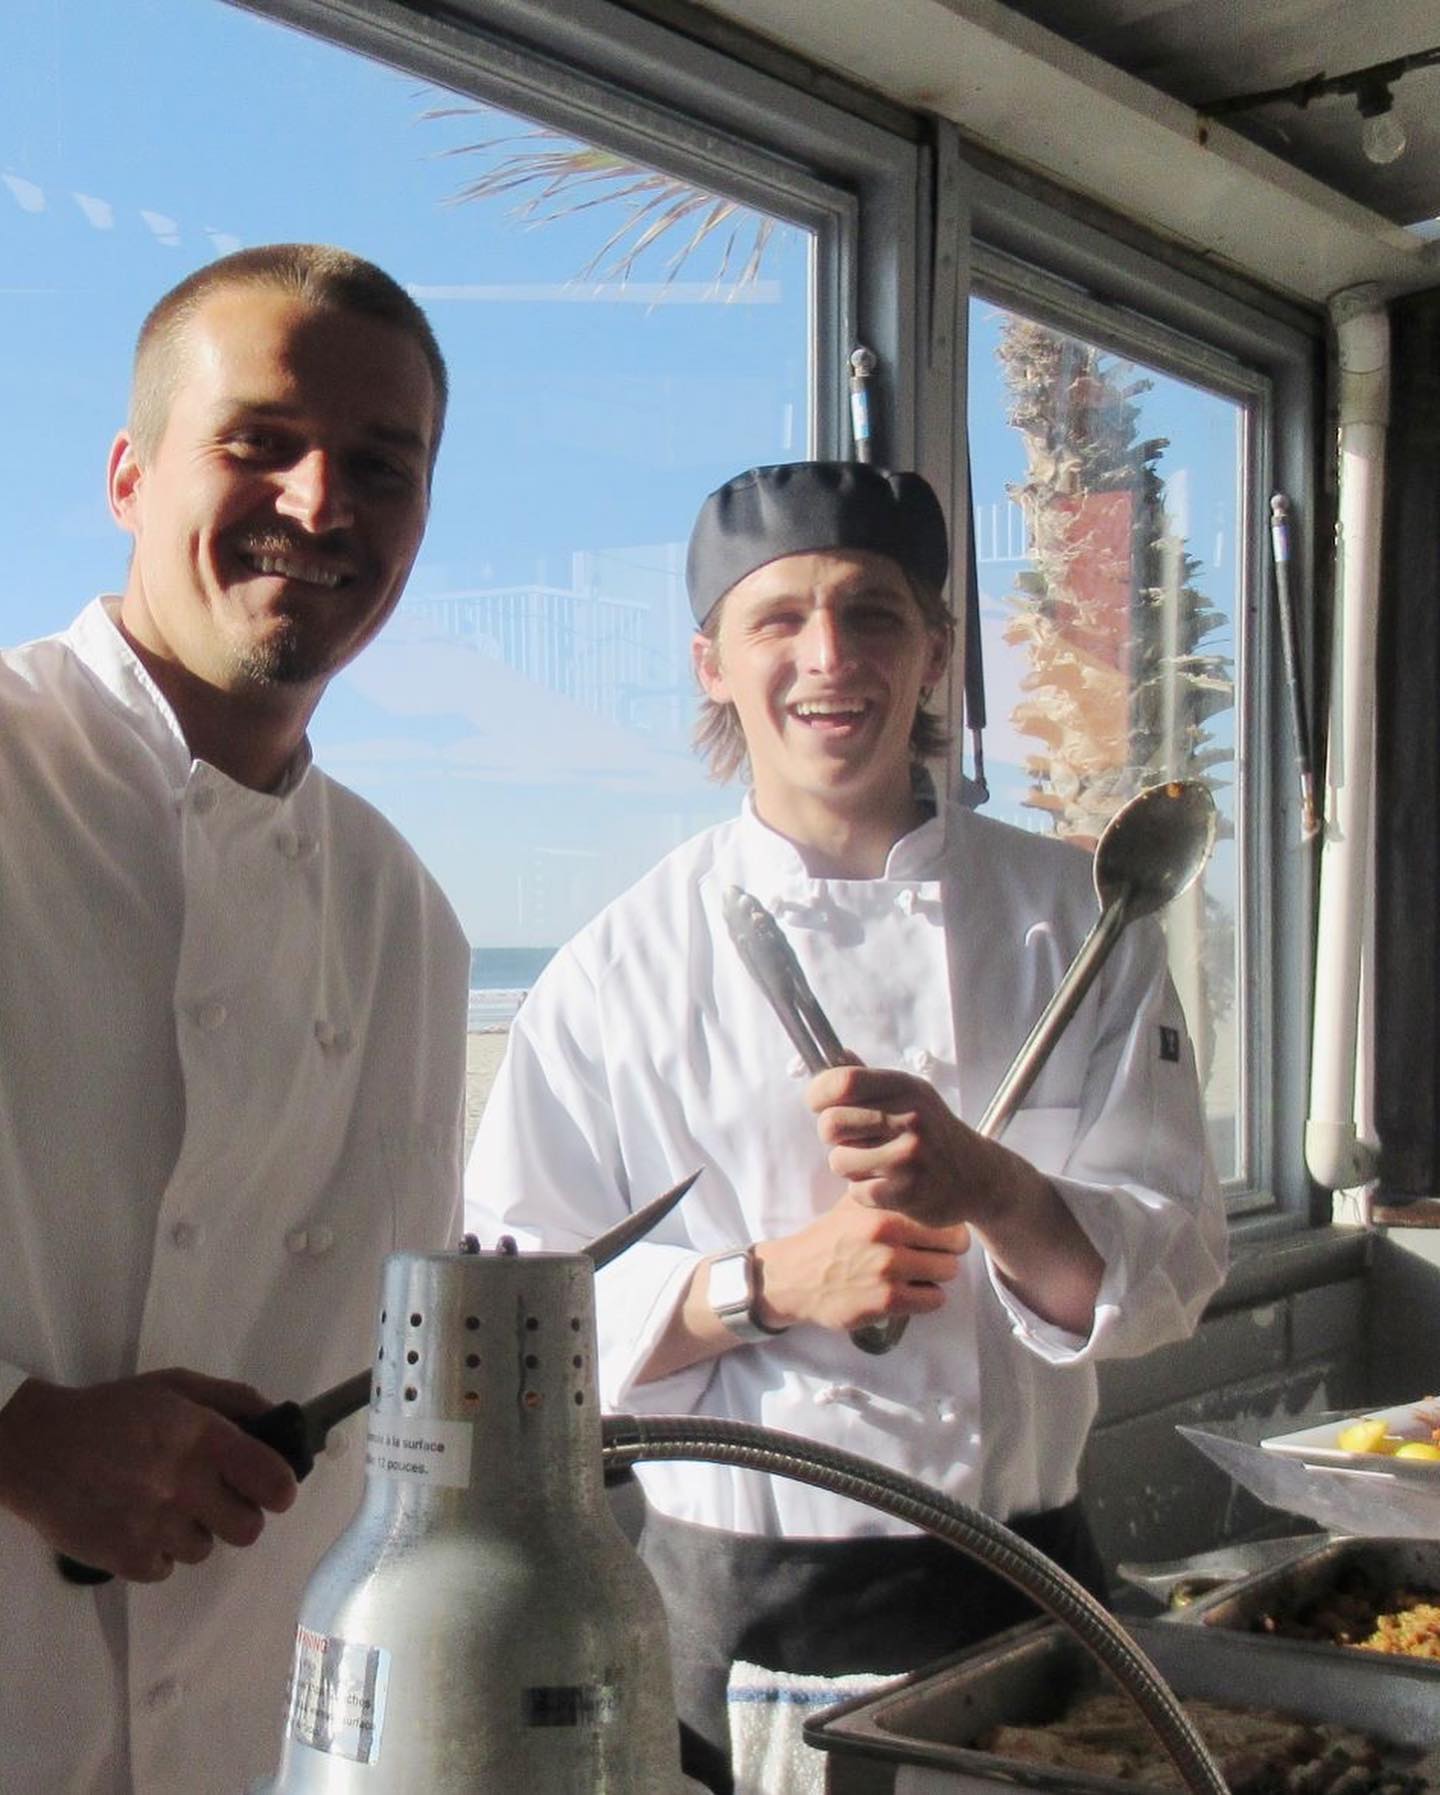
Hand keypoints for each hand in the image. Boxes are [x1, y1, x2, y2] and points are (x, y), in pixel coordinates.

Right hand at [0, 1368, 298, 1581]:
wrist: (37, 1448)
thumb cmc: (113, 1412)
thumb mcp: (175, 1386)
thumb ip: (233, 1400)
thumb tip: (276, 1421)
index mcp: (201, 1437)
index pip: (272, 1479)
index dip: (280, 1488)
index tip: (273, 1490)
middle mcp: (183, 1484)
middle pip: (248, 1529)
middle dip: (239, 1516)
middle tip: (216, 1501)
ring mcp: (153, 1526)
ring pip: (205, 1550)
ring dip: (193, 1532)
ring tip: (163, 1506)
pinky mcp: (125, 1559)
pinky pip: (166, 1570)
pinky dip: (158, 1553)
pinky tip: (139, 1524)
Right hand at [752, 1189, 969, 1332]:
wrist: (795, 1276)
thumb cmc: (832, 1237)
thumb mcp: (854, 1203)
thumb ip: (888, 1191)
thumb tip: (929, 1180)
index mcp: (883, 1210)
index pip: (946, 1215)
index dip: (947, 1226)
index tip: (937, 1233)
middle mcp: (888, 1238)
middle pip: (955, 1245)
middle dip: (946, 1250)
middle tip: (930, 1255)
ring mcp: (888, 1271)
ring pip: (948, 1272)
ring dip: (936, 1275)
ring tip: (917, 1273)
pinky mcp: (886, 1302)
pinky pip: (934, 1300)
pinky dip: (926, 1297)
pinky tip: (908, 1292)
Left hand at [806, 1063, 1040, 1227]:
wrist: (978, 1177)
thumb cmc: (933, 1132)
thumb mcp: (910, 1095)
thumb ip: (869, 1079)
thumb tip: (835, 1055)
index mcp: (905, 1088)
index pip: (842, 1082)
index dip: (818, 1094)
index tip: (819, 1103)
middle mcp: (910, 1117)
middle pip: (829, 1124)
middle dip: (834, 1136)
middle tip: (855, 1139)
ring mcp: (909, 1156)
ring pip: (838, 1161)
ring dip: (850, 1166)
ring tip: (876, 1163)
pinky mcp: (907, 1192)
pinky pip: (856, 1190)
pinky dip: (866, 1191)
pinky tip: (890, 1184)